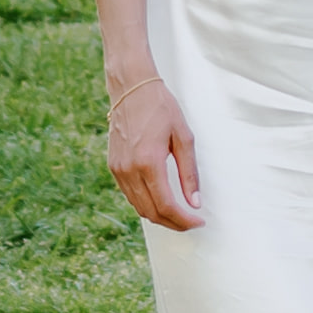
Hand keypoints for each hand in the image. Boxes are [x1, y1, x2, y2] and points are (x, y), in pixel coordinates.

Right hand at [107, 69, 205, 230]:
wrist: (131, 89)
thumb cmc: (161, 108)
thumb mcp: (184, 137)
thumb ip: (189, 173)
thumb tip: (195, 202)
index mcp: (149, 162)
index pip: (166, 205)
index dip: (184, 220)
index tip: (199, 221)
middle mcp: (129, 170)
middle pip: (151, 212)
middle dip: (173, 223)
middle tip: (191, 222)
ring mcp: (118, 170)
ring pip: (139, 207)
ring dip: (160, 216)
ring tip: (179, 215)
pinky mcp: (113, 167)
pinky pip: (130, 196)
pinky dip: (146, 204)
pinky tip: (161, 200)